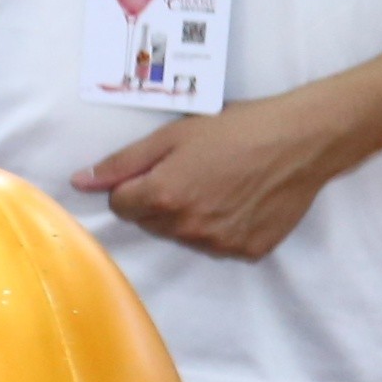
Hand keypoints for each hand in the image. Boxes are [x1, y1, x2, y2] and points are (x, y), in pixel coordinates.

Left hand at [70, 91, 359, 260]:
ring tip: (217, 184)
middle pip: (150, 223)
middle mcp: (189, 228)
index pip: (120, 206)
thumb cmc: (235, 130)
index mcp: (164, 198)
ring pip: (183, 236)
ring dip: (188, 216)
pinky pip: (218, 244)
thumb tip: (80, 182)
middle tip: (190, 172)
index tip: (156, 170)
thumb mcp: (171, 136)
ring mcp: (220, 243)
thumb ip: (121, 163)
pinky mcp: (249, 251)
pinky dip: (221, 227)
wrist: (302, 141)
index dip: (132, 186)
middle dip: (158, 201)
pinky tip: (239, 201)